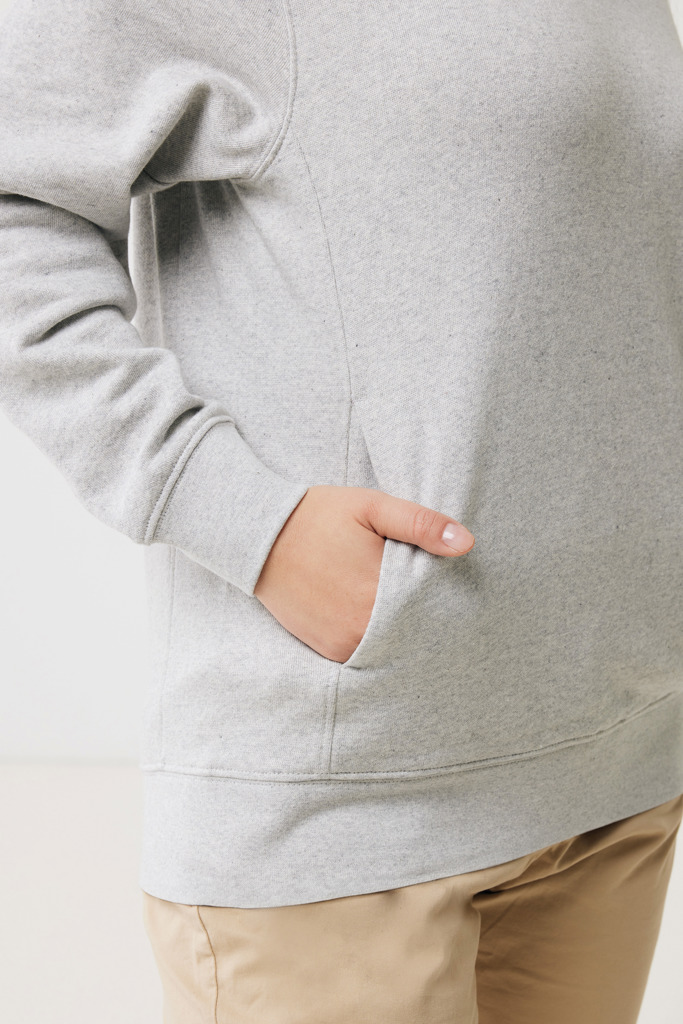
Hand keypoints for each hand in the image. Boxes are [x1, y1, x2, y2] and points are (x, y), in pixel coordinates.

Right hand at [253, 485, 474, 662]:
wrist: (260, 537)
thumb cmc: (318, 515)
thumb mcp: (372, 507)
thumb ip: (420, 524)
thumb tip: (467, 543)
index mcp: (379, 591)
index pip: (433, 607)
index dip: (447, 600)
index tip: (457, 592)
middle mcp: (362, 626)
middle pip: (415, 631)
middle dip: (427, 618)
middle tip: (441, 606)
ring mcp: (343, 642)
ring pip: (392, 646)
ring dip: (403, 633)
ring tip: (410, 611)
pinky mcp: (328, 649)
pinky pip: (366, 653)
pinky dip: (378, 641)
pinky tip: (384, 621)